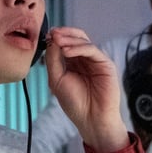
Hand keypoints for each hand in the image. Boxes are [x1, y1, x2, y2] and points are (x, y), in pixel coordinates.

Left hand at [44, 26, 128, 152]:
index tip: (46, 35)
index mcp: (73, 63)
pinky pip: (92, 50)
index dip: (56, 37)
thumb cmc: (75, 103)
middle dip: (64, 34)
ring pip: (84, 41)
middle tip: (53, 34)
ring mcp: (96, 61)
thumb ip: (53, 60)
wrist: (91, 119)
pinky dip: (79, 48)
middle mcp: (85, 60)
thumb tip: (51, 41)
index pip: (66, 43)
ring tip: (58, 41)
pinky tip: (67, 51)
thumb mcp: (56, 79)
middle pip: (76, 38)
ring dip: (69, 39)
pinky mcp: (105, 64)